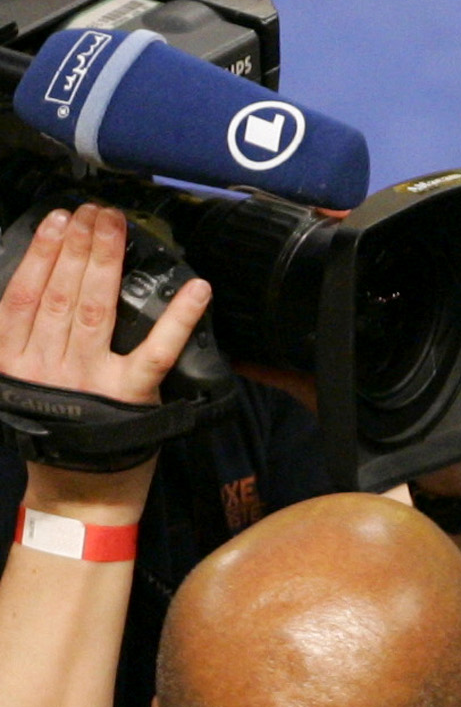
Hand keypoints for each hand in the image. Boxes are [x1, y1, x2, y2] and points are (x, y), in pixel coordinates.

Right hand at [4, 205, 211, 520]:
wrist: (78, 494)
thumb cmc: (58, 433)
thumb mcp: (21, 383)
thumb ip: (26, 340)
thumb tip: (43, 284)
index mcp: (16, 359)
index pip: (24, 293)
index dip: (41, 252)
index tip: (57, 219)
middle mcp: (49, 364)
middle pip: (63, 292)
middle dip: (80, 246)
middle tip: (96, 212)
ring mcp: (91, 378)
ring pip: (96, 309)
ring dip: (107, 263)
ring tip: (116, 227)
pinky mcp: (132, 394)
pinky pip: (157, 350)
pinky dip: (179, 318)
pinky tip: (197, 288)